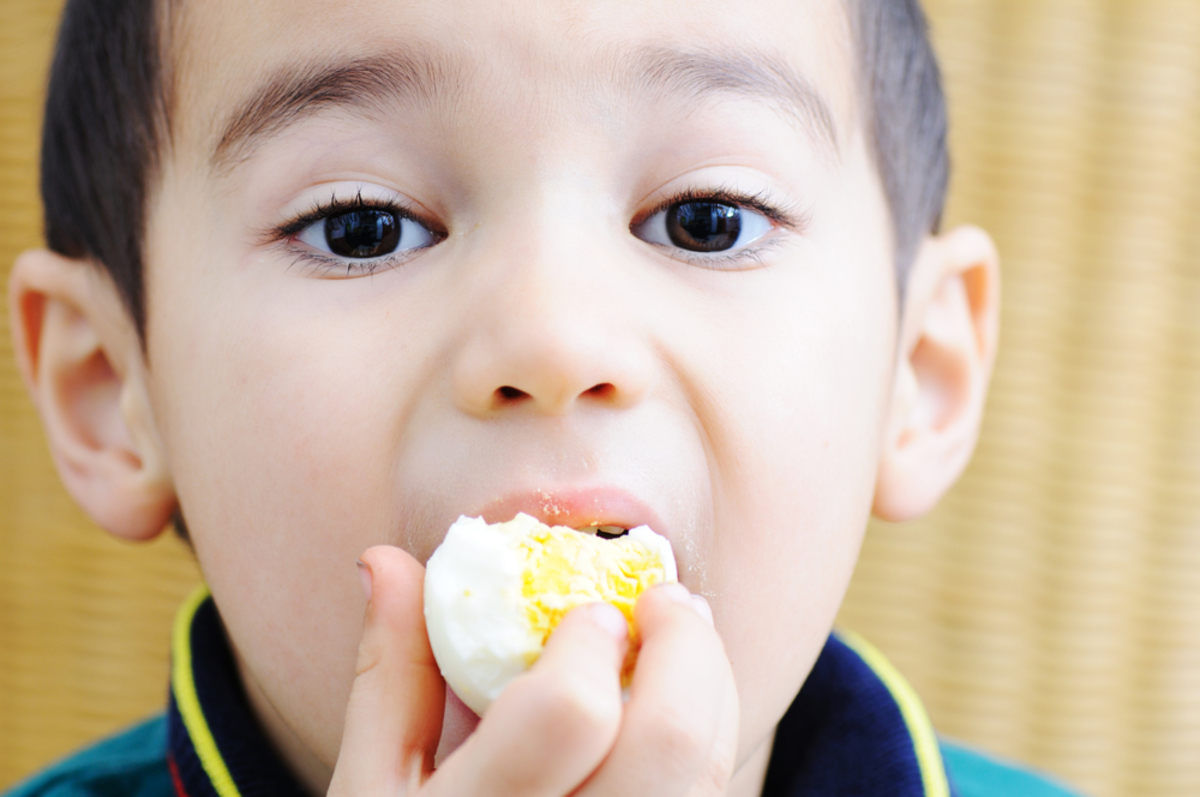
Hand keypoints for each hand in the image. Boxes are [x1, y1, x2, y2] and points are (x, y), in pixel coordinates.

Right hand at [328, 545, 738, 796]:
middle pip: (668, 740)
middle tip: (663, 598)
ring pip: (707, 775)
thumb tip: (388, 561)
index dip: (591, 642)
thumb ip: (390, 676)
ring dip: (711, 686)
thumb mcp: (366, 787)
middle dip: (683, 644)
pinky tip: (681, 710)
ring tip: (682, 638)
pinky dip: (711, 740)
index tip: (589, 611)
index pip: (569, 714)